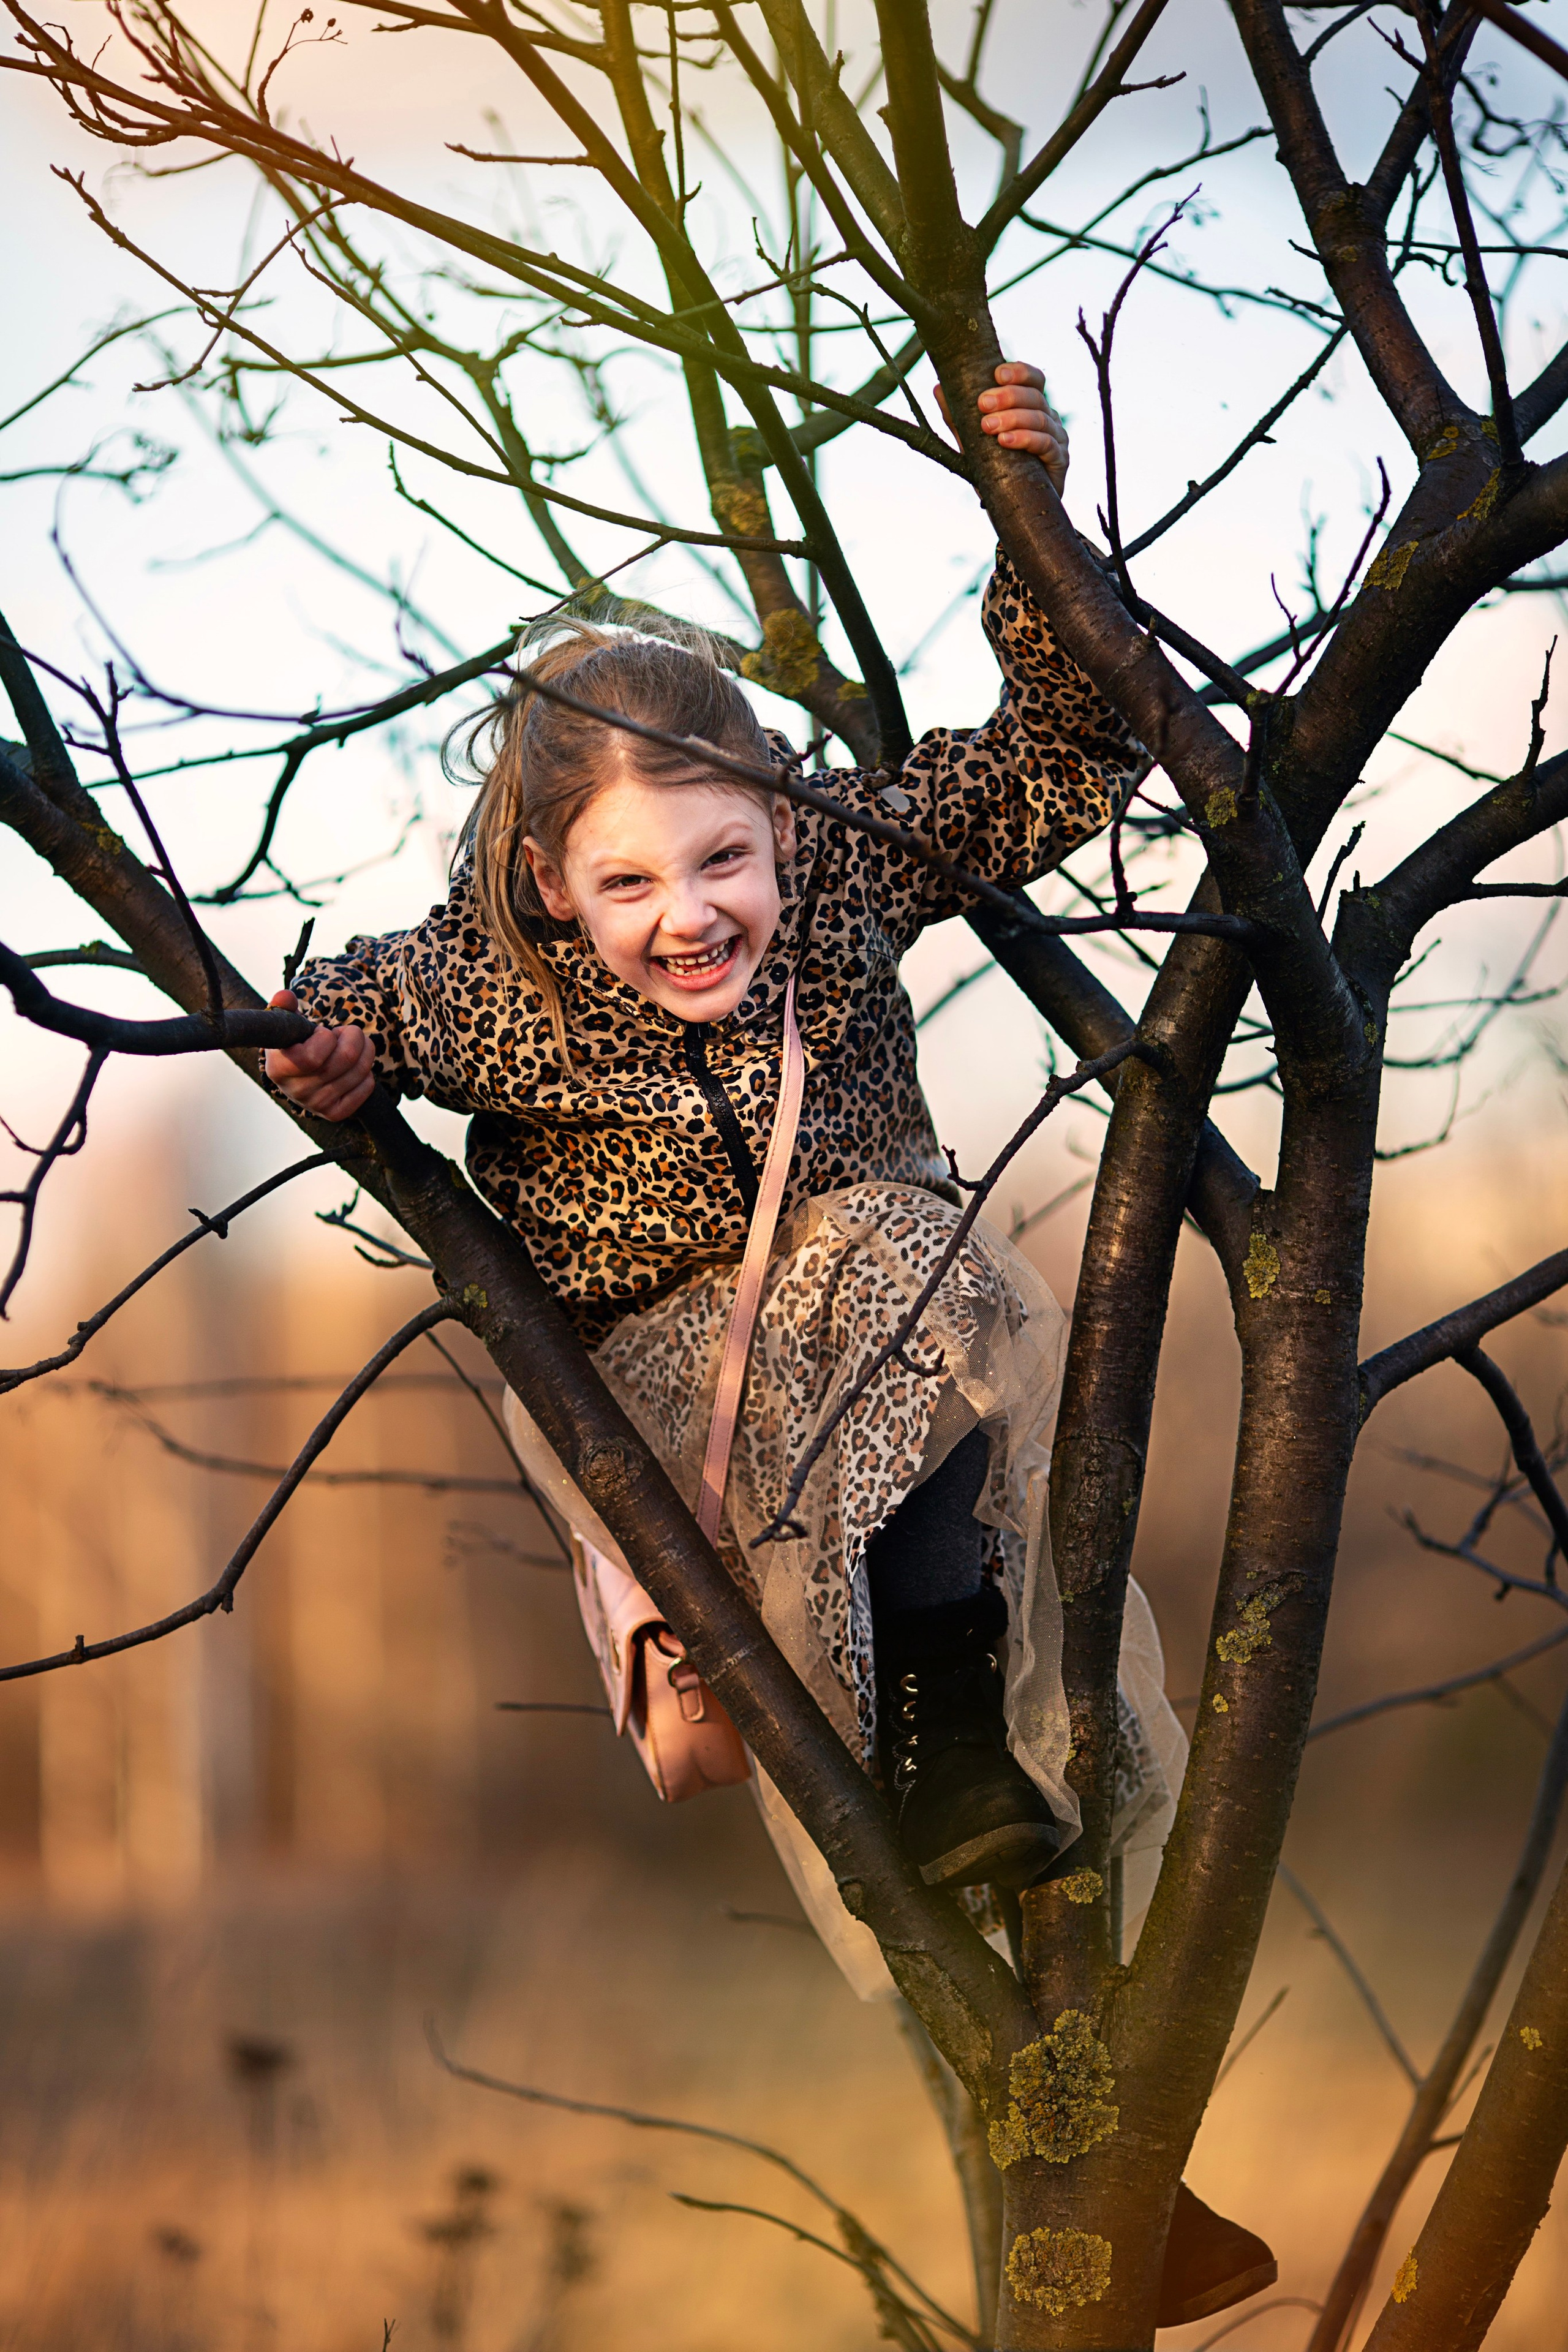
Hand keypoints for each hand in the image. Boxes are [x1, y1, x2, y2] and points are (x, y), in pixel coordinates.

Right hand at [264, 989, 375, 1120]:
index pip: (312, 1057)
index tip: (323, 1032)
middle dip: (354, 1037)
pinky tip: (355, 1067)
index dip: (326, 1038)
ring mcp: (316, 1105)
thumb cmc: (297, 1044)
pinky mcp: (335, 1113)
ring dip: (365, 1051)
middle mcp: (296, 1091)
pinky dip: (367, 1073)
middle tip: (349, 1032)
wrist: (300, 1075)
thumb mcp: (287, 1025)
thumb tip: (285, 996)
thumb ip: (284, 1007)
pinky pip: (365, 1089)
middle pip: (345, 1060)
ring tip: (354, 1046)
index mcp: (279, 1069)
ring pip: (359, 1072)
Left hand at [935, 361, 1068, 493]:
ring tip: (988, 426)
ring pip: (1040, 418)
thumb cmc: (995, 471)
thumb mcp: (971, 441)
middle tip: (984, 404)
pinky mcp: (1060, 461)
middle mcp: (1047, 418)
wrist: (1013, 510)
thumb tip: (938, 387)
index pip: (1033, 379)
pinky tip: (1006, 441)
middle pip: (1035, 396)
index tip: (996, 374)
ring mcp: (1056, 438)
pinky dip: (1025, 439)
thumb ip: (958, 417)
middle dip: (1008, 396)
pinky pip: (1046, 444)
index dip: (1019, 372)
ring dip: (1013, 418)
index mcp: (1031, 406)